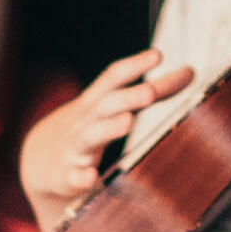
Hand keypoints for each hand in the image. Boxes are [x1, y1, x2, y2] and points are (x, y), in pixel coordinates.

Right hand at [19, 50, 193, 231]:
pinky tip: (92, 177)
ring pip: (91, 135)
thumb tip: (190, 72)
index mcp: (98, 100)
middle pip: (108, 104)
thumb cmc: (88, 125)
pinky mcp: (67, 174)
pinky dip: (82, 175)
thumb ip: (149, 90)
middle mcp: (86, 119)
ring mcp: (75, 146)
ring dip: (109, 128)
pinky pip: (75, 175)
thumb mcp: (111, 105)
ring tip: (127, 122)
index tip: (158, 55)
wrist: (40, 158)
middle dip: (129, 97)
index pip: (114, 77)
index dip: (135, 65)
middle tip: (151, 91)